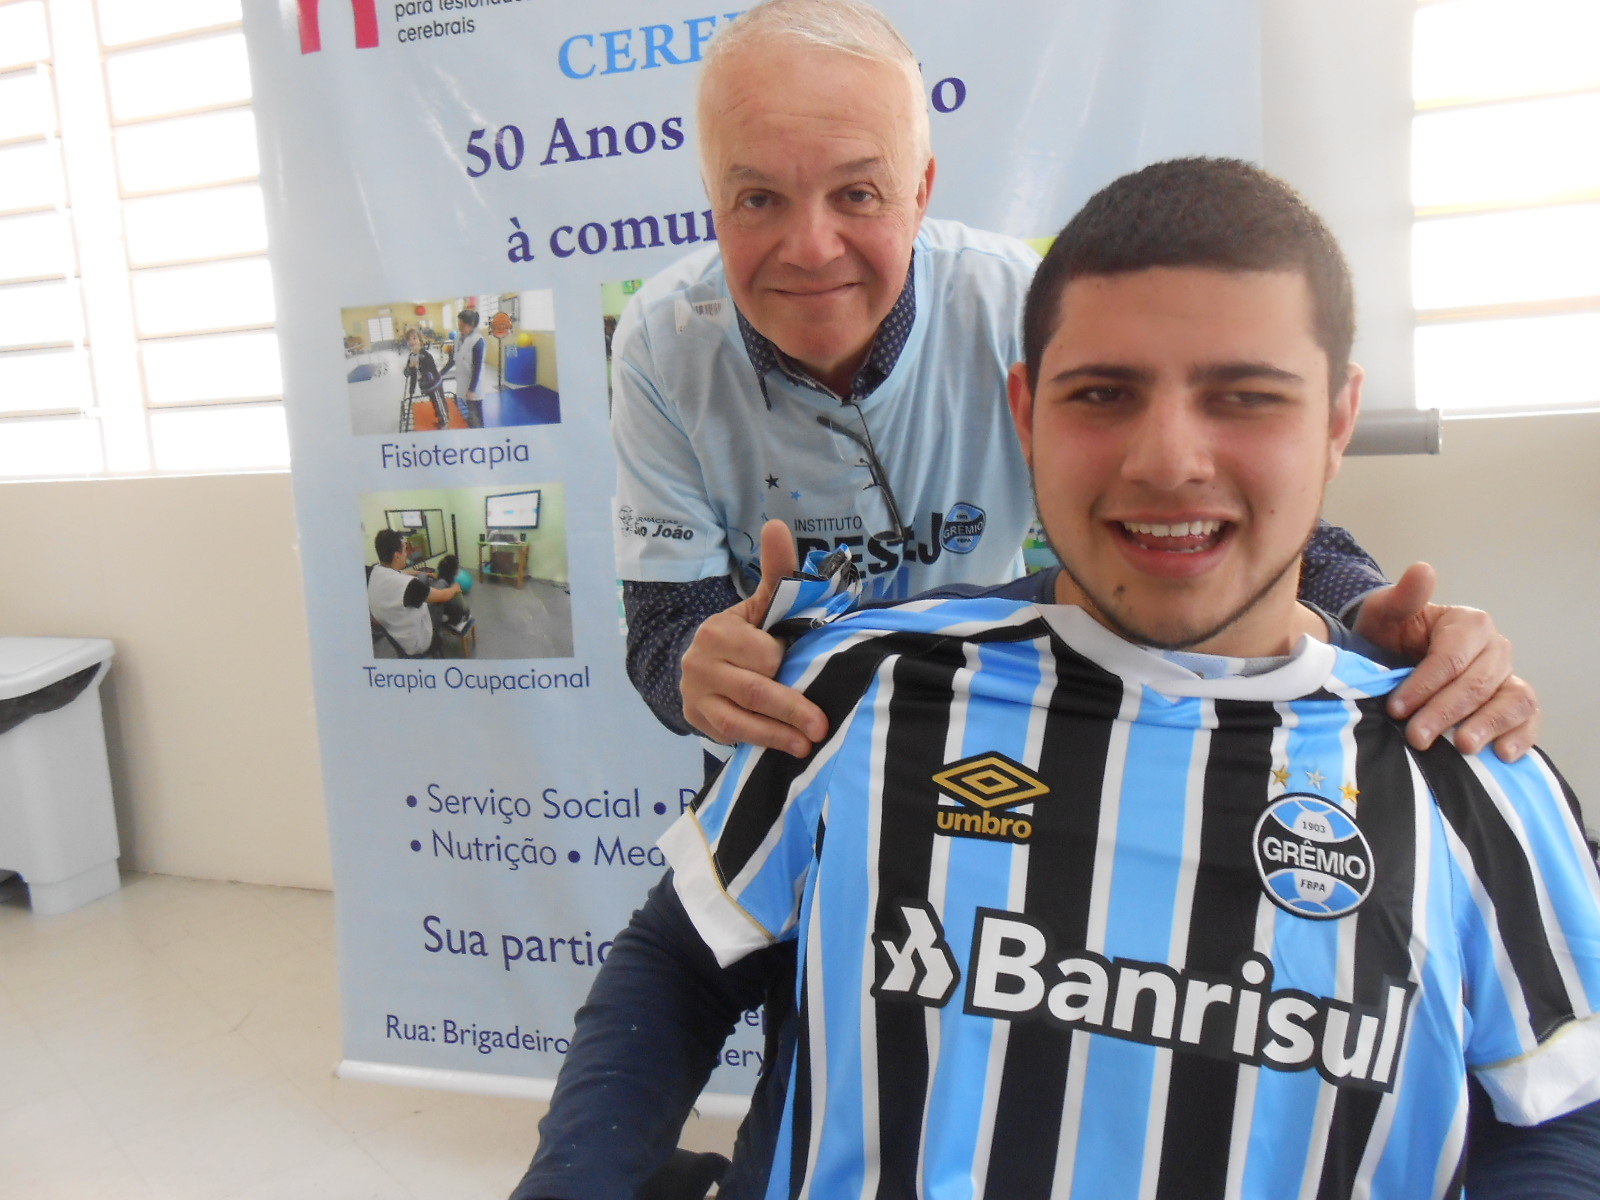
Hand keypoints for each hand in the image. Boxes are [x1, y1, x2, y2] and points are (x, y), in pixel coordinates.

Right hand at [680, 521, 828, 757]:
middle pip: (755, 687)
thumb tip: (776, 524)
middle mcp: (701, 661)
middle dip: (792, 705)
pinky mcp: (698, 720)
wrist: (703, 665)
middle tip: (822, 723)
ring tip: (811, 742)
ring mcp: (696, 693)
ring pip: (742, 717)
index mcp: (719, 629)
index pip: (763, 652)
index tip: (803, 663)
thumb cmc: (747, 635)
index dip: (786, 661)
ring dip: (779, 732)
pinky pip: (733, 735)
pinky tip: (790, 750)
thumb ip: (777, 573)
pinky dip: (764, 743)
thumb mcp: (762, 606)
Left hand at [1354, 562, 1539, 760]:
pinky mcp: (1513, 701)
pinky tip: (1502, 754)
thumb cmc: (1388, 633)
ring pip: (1511, 701)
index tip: (1396, 708)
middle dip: (1445, 713)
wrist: (1392, 653)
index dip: (1423, 685)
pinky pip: (1528, 718)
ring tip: (1462, 747)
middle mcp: (1495, 648)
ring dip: (1487, 726)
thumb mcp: (1385, 613)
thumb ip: (1403, 596)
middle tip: (1416, 738)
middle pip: (1477, 685)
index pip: (1450, 659)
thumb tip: (1423, 570)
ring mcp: (1508, 675)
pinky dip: (1521, 736)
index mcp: (1469, 623)